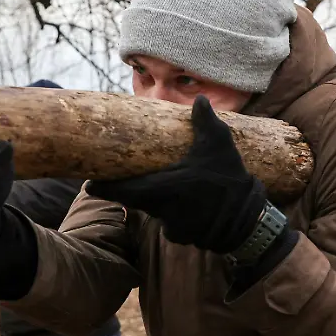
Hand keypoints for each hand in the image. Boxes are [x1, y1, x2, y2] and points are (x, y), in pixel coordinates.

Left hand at [86, 95, 265, 253]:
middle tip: (114, 182)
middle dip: (126, 192)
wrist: (248, 220)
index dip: (103, 189)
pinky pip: (170, 224)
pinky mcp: (182, 237)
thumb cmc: (228, 180)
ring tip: (165, 187)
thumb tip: (199, 98)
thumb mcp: (219, 144)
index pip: (122, 191)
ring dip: (155, 202)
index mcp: (162, 188)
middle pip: (135, 201)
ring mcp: (171, 226)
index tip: (88, 185)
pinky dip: (173, 215)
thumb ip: (205, 121)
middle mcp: (161, 210)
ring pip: (154, 212)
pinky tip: (186, 204)